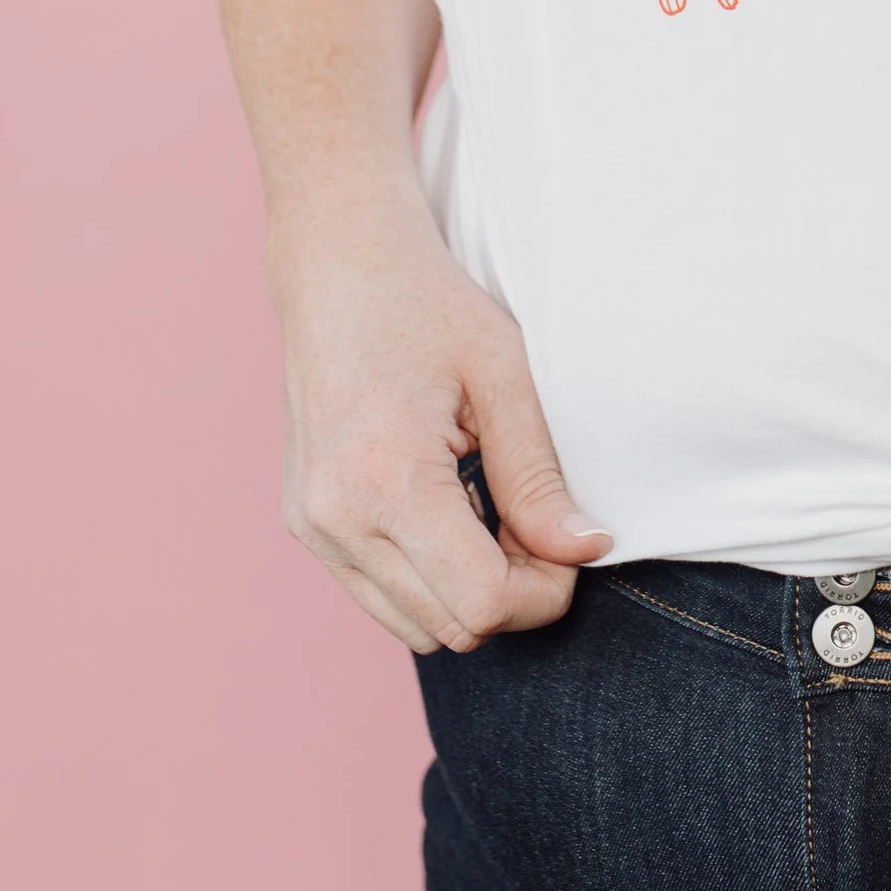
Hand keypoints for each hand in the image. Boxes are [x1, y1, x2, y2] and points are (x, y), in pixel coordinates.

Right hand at [272, 193, 610, 652]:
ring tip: (492, 508)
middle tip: (537, 517)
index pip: (484, 603)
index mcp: (386, 481)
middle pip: (452, 627)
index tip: (570, 538)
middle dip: (513, 591)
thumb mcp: (502, 374)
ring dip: (469, 590)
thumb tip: (585, 550)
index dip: (546, 589)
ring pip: (416, 626)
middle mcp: (336, 520)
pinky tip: (449, 506)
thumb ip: (538, 475)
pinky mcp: (305, 525)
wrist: (337, 263)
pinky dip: (429, 576)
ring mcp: (312, 528)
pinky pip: (381, 595)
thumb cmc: (426, 303)